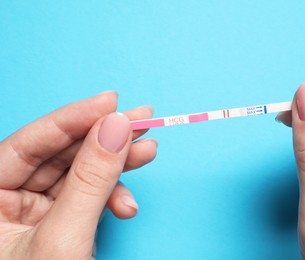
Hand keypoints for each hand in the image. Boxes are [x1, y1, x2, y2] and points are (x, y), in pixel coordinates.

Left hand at [0, 91, 156, 258]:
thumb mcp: (65, 237)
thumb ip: (92, 179)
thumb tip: (117, 127)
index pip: (32, 141)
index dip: (75, 117)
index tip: (113, 102)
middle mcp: (5, 197)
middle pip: (60, 152)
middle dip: (105, 137)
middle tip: (142, 120)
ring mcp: (32, 211)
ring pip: (78, 171)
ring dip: (116, 162)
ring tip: (149, 150)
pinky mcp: (57, 221)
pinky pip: (87, 195)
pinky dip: (112, 194)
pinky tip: (128, 202)